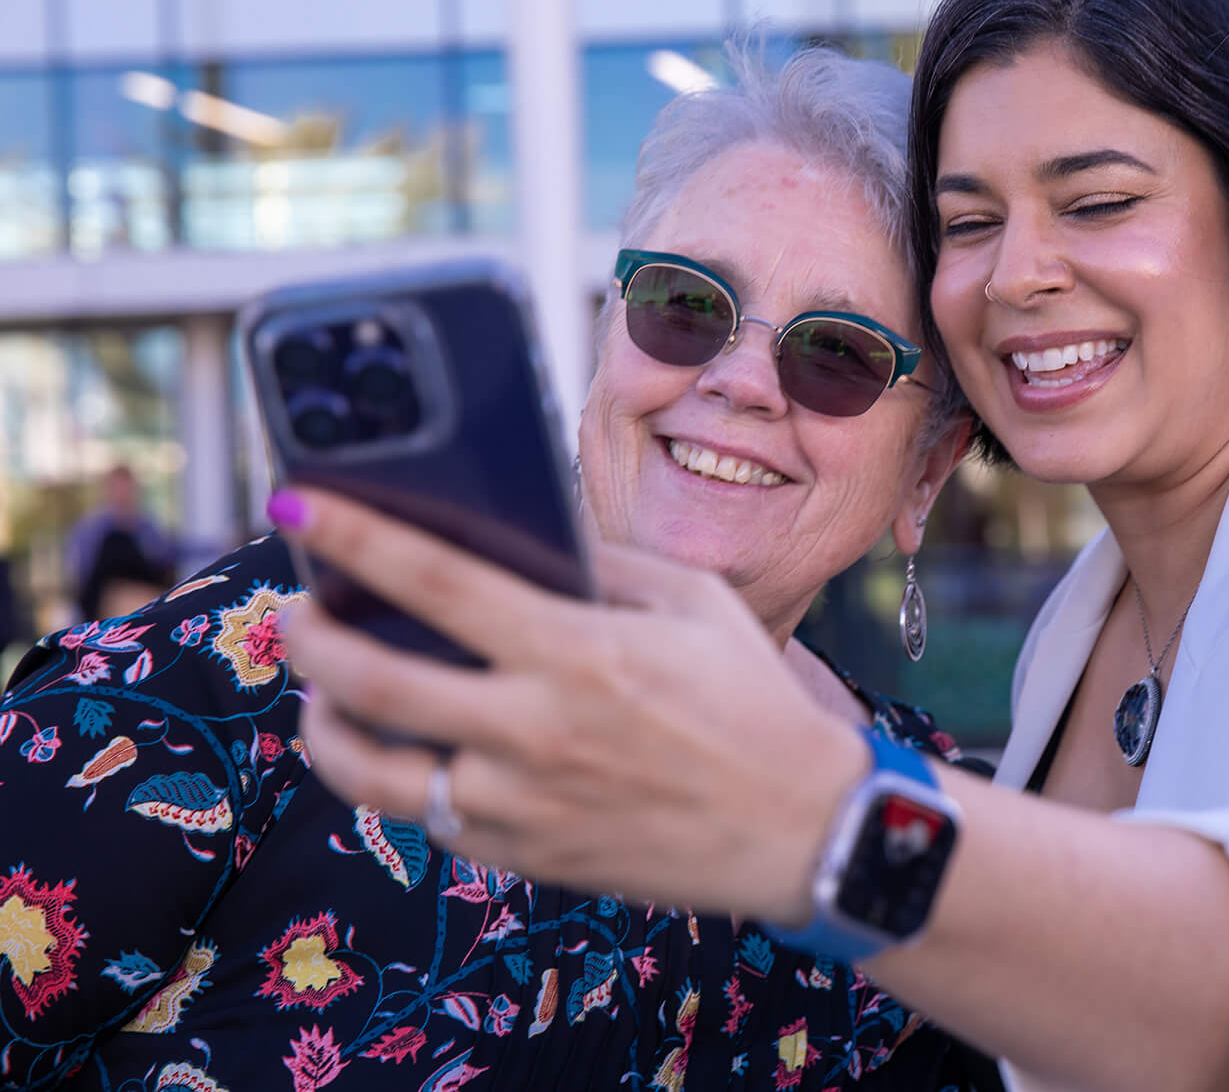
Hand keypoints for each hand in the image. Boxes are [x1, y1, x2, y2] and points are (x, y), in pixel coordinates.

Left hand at [272, 488, 867, 920]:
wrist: (800, 829)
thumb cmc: (753, 705)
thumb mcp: (697, 604)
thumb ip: (605, 564)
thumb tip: (525, 533)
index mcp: (580, 652)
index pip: (438, 582)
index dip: (356, 537)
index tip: (297, 505)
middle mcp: (535, 730)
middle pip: (371, 680)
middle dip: (311, 636)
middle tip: (300, 609)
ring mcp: (520, 803)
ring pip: (370, 767)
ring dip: (325, 719)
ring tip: (326, 688)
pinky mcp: (521, 856)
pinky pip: (425, 814)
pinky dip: (395, 773)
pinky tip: (403, 745)